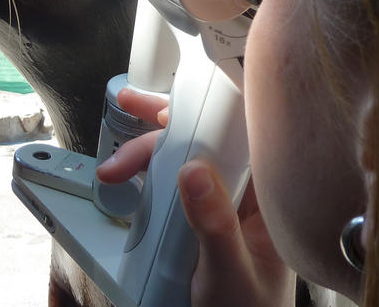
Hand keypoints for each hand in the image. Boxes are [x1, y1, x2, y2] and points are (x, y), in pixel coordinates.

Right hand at [96, 89, 294, 306]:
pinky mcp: (200, 220)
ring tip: (113, 171)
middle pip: (201, 144)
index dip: (201, 112)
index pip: (237, 137)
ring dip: (146, 157)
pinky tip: (129, 180)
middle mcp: (244, 195)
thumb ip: (215, 225)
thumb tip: (194, 170)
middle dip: (156, 138)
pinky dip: (148, 178)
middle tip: (119, 155)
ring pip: (183, 162)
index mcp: (265, 199)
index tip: (161, 106)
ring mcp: (221, 207)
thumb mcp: (230, 273)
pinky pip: (173, 187)